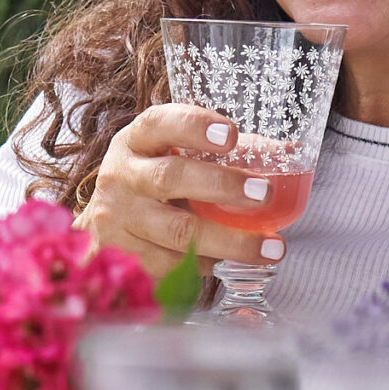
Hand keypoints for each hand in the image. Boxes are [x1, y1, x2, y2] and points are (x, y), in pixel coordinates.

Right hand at [76, 104, 288, 280]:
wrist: (101, 229)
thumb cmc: (148, 185)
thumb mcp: (171, 158)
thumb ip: (225, 154)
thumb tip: (287, 152)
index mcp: (136, 142)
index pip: (159, 123)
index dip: (194, 127)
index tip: (231, 135)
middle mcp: (121, 177)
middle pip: (170, 178)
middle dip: (222, 186)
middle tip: (265, 193)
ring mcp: (119, 220)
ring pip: (178, 232)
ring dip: (230, 240)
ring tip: (270, 247)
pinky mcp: (124, 258)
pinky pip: (173, 265)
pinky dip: (208, 264)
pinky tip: (230, 263)